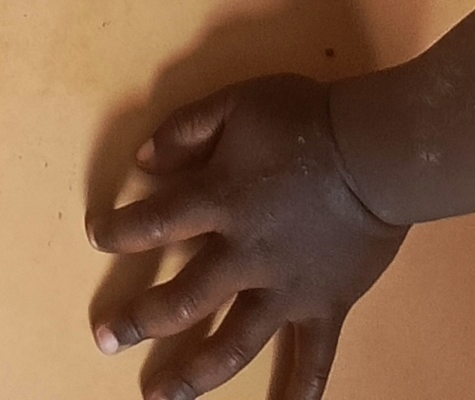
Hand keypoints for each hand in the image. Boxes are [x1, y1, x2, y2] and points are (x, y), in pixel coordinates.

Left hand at [90, 76, 403, 398]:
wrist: (376, 152)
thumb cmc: (304, 121)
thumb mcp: (236, 104)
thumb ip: (186, 129)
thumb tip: (142, 161)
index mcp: (219, 201)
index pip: (154, 222)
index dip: (121, 231)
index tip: (98, 237)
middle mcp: (245, 256)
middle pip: (182, 299)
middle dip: (139, 321)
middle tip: (105, 339)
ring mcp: (285, 290)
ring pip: (233, 342)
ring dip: (195, 374)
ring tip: (160, 397)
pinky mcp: (325, 307)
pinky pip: (312, 359)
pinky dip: (300, 393)